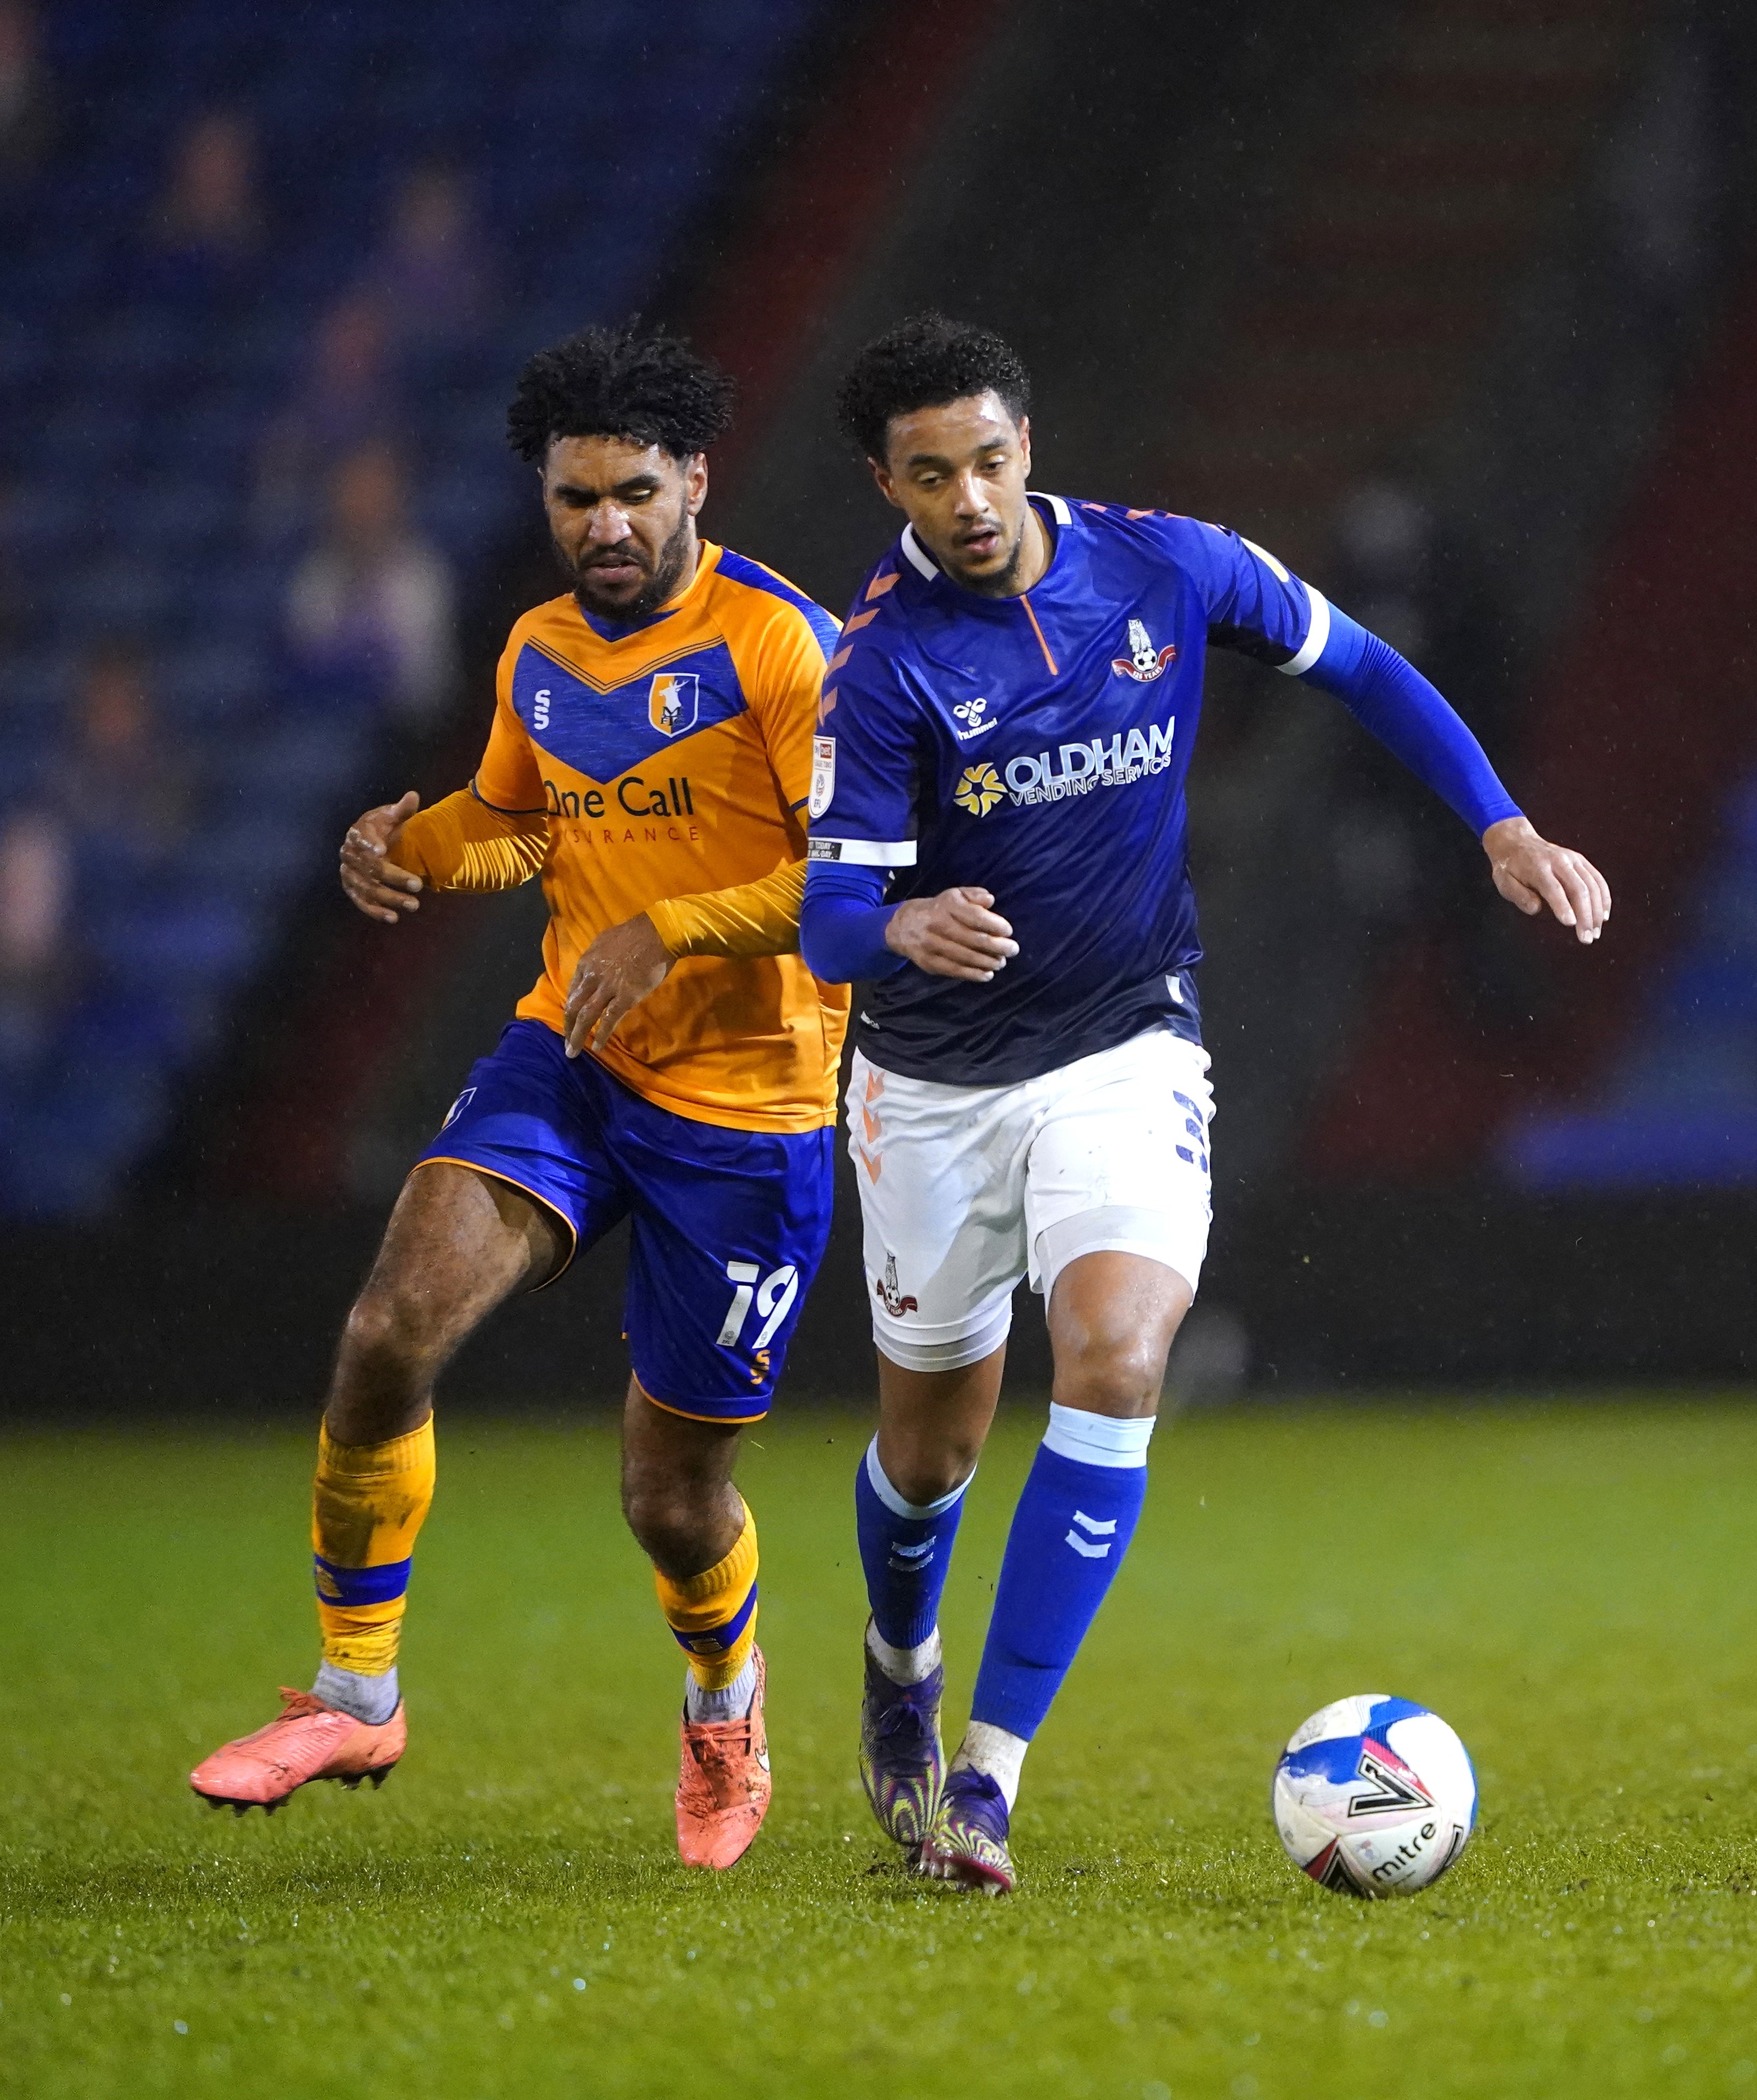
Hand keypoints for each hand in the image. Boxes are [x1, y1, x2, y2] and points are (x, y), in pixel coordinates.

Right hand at [340, 790, 422, 923]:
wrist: (371, 841)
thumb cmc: (383, 826)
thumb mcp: (392, 816)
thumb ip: (402, 810)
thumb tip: (413, 797)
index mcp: (357, 832)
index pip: (361, 837)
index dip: (369, 843)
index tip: (381, 851)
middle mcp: (349, 853)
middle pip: (370, 868)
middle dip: (394, 877)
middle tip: (418, 885)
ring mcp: (349, 873)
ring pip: (367, 888)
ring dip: (390, 898)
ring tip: (414, 905)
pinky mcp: (352, 889)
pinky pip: (361, 901)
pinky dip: (376, 911)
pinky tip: (393, 918)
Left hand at [564, 913, 674, 1055]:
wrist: (659, 933)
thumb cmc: (636, 934)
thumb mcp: (606, 941)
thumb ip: (597, 959)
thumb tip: (594, 972)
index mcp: (587, 962)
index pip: (573, 990)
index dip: (570, 1007)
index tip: (570, 1019)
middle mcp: (592, 976)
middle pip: (574, 1006)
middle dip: (568, 1027)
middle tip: (566, 1044)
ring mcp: (608, 988)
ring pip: (587, 1016)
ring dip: (578, 1036)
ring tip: (573, 1052)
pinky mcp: (626, 997)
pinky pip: (610, 1020)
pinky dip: (602, 1035)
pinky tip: (598, 1047)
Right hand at [885, 885, 1018, 980]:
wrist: (904, 926)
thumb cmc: (939, 910)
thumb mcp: (954, 895)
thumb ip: (974, 895)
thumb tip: (990, 901)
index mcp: (947, 906)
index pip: (975, 916)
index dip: (995, 925)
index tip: (1008, 931)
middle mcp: (938, 925)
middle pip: (974, 939)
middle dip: (998, 946)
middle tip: (1013, 950)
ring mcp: (932, 945)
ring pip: (966, 957)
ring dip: (988, 962)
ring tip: (1001, 962)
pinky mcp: (929, 962)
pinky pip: (955, 970)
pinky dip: (974, 974)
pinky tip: (987, 974)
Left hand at [1482, 815, 1609, 944]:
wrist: (1516, 841)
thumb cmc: (1509, 868)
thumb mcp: (1504, 882)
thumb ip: (1519, 896)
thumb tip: (1537, 909)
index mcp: (1538, 867)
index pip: (1553, 889)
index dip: (1563, 907)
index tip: (1571, 924)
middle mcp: (1559, 861)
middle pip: (1578, 889)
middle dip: (1586, 916)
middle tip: (1587, 939)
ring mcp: (1572, 859)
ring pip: (1592, 885)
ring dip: (1597, 911)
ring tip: (1596, 933)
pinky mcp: (1580, 860)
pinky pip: (1597, 879)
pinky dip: (1604, 898)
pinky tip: (1604, 916)